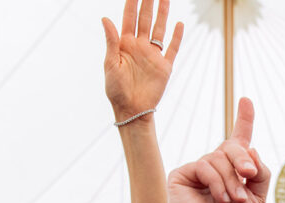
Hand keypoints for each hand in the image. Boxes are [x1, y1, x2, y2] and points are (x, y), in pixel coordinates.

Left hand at [102, 0, 183, 120]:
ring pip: (160, 29)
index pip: (129, 18)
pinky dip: (176, 37)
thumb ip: (111, 41)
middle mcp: (140, 46)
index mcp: (125, 44)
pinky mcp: (164, 67)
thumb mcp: (110, 64)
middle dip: (148, 3)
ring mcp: (153, 56)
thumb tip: (105, 19)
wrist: (131, 110)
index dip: (132, 3)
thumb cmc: (116, 90)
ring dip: (163, 14)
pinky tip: (179, 24)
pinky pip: (172, 48)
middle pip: (146, 19)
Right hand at [165, 98, 270, 202]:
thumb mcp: (258, 199)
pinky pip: (204, 165)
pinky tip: (219, 198)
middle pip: (232, 146)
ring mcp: (197, 170)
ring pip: (219, 157)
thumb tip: (251, 149)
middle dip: (244, 160)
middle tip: (249, 176)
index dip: (244, 119)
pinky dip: (216, 181)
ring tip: (233, 200)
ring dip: (231, 179)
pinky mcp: (181, 175)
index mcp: (232, 171)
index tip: (246, 100)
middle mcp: (214, 167)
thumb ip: (261, 173)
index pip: (238, 140)